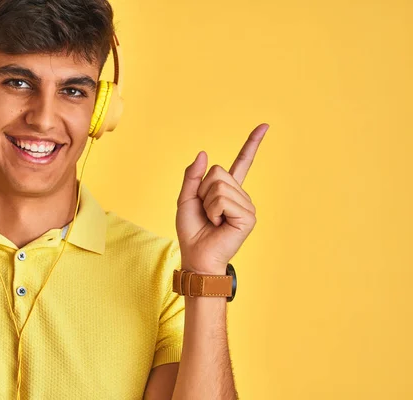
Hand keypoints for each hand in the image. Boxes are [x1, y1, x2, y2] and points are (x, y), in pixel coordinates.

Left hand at [176, 124, 268, 274]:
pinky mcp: (248, 216)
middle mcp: (240, 196)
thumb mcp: (186, 199)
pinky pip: (223, 200)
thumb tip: (204, 153)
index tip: (264, 126)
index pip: (242, 163)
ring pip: (219, 186)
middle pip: (217, 172)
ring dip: (208, 204)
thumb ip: (192, 176)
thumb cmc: (192, 231)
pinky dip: (214, 211)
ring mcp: (246, 205)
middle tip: (206, 213)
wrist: (197, 256)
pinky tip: (219, 224)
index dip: (252, 144)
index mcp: (228, 190)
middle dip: (202, 191)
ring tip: (212, 220)